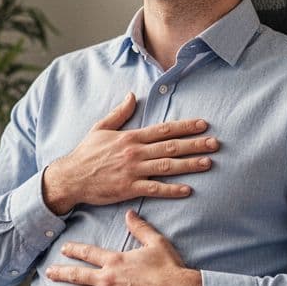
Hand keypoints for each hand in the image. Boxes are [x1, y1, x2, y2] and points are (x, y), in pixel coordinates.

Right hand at [41, 92, 218, 214]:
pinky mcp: (129, 188)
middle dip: (195, 144)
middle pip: (171, 147)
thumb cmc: (86, 153)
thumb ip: (119, 113)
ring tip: (208, 163)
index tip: (203, 124)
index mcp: (131, 137)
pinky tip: (187, 190)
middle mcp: (135, 152)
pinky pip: (154, 189)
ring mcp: (133, 171)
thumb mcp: (100, 128)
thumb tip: (132, 95)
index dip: (185, 126)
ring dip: (189, 165)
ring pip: (167, 167)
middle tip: (215, 143)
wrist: (71, 178)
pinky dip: (171, 190)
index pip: (164, 129)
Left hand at [44, 210, 202, 285]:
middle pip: (76, 275)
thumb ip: (140, 228)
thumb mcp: (156, 242)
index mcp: (115, 260)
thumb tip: (129, 213)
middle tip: (48, 273)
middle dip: (60, 273)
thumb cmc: (170, 269)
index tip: (63, 249)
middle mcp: (107, 278)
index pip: (87, 253)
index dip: (73, 250)